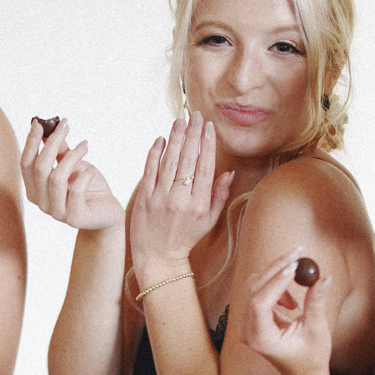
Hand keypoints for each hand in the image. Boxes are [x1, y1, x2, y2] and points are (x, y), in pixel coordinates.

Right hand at [20, 118, 121, 231]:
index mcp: (35, 189)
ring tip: (85, 145)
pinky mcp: (74, 218)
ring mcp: (56, 213)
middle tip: (66, 126)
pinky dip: (85, 176)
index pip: (26, 163)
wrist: (107, 211)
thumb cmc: (88, 186)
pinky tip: (91, 172)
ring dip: (72, 157)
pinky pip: (76, 191)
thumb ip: (59, 151)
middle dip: (52, 143)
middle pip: (40, 168)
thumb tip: (49, 128)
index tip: (39, 122)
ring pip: (56, 178)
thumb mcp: (72, 164)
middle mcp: (41, 203)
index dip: (31, 142)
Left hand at [124, 113, 234, 288]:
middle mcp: (181, 199)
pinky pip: (150, 170)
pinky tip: (161, 139)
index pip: (206, 166)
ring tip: (180, 121)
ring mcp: (161, 198)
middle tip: (195, 116)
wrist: (159, 258)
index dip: (207, 144)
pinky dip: (155, 153)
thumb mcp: (209, 220)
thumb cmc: (186, 238)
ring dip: (175, 138)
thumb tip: (230, 172)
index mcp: (200, 204)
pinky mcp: (144, 198)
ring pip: (169, 161)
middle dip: (192, 134)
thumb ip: (220, 195)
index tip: (208, 127)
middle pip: (188, 159)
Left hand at [239, 249, 329, 374]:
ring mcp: (246, 324)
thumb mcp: (317, 330)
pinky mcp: (251, 318)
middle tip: (298, 253)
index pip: (260, 304)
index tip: (294, 267)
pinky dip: (275, 286)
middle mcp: (248, 331)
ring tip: (298, 289)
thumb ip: (316, 303)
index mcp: (261, 339)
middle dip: (277, 269)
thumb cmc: (311, 357)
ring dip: (276, 277)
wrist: (302, 373)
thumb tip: (323, 277)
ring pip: (254, 286)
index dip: (275, 283)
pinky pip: (258, 291)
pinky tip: (291, 302)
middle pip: (254, 289)